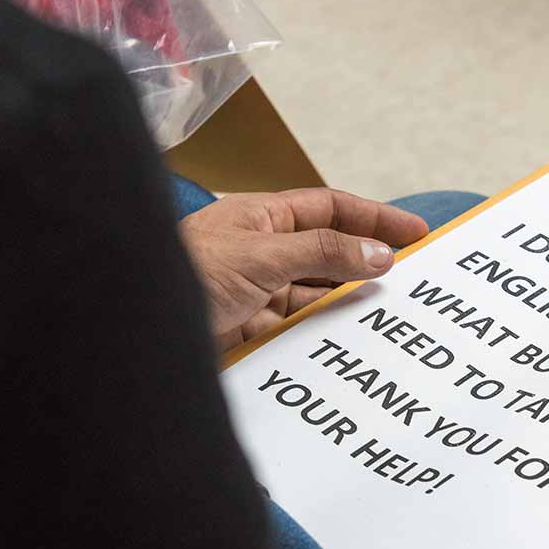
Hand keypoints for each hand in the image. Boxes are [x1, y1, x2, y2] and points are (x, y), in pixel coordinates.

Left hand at [179, 188, 427, 350]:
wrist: (131, 334)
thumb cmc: (185, 277)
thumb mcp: (261, 257)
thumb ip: (322, 253)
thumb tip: (379, 254)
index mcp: (261, 218)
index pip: (330, 209)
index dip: (375, 218)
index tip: (417, 233)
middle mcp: (260, 251)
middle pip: (328, 251)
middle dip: (369, 261)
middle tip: (416, 277)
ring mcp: (255, 291)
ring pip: (316, 293)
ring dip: (349, 300)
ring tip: (391, 311)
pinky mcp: (249, 330)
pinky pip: (298, 328)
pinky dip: (324, 332)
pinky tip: (350, 339)